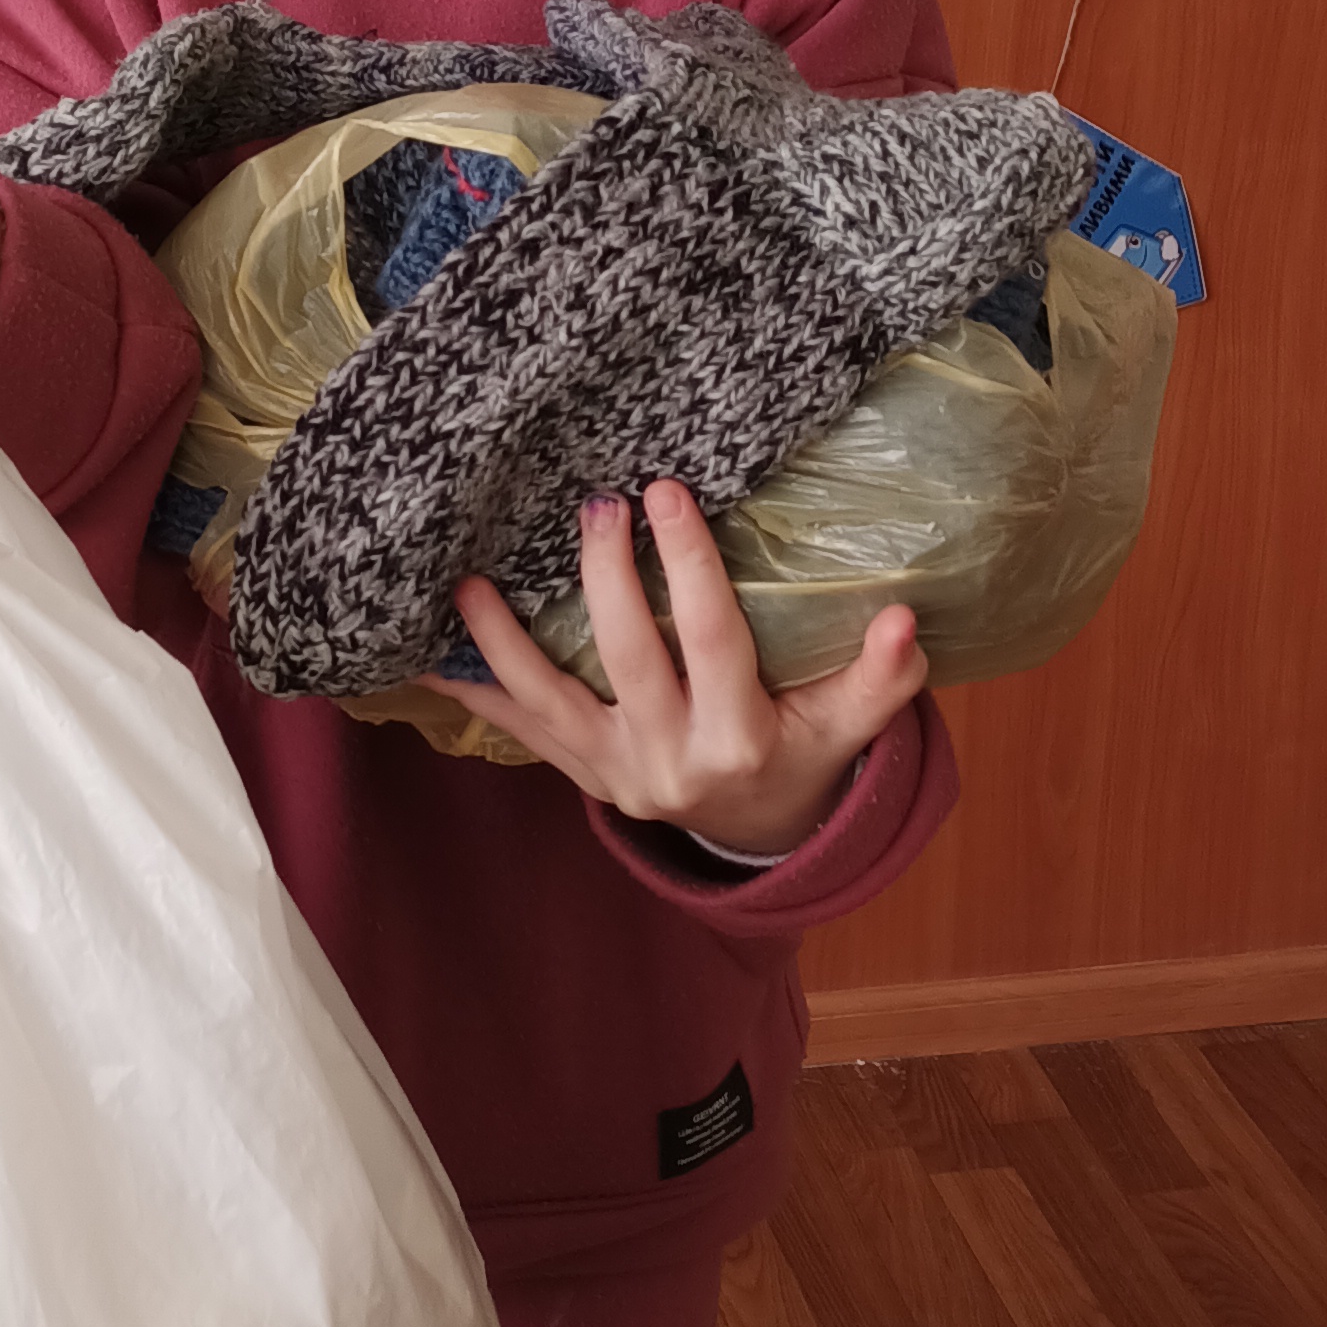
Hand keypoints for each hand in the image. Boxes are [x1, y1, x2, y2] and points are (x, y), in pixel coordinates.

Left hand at [442, 480, 927, 858]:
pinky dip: (473, 696)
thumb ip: (880, 679)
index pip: (711, 641)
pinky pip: (520, 733)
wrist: (756, 834)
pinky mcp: (581, 773)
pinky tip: (423, 658)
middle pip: (628, 660)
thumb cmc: (804, 754)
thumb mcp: (850, 727)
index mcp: (739, 740)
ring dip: (502, 645)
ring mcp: (615, 772)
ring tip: (469, 584)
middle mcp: (668, 761)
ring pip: (549, 704)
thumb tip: (903, 617)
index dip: (688, 568)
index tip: (667, 492)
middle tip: (598, 503)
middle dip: (607, 580)